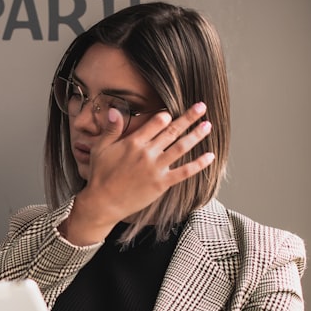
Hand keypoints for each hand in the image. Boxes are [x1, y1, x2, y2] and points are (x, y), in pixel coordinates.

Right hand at [61, 102, 214, 244]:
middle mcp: (147, 152)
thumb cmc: (100, 175)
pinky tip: (210, 157)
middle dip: (188, 117)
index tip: (172, 112)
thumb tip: (114, 110)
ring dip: (196, 136)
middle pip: (172, 131)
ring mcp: (156, 168)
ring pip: (181, 148)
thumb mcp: (100, 148)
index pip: (155, 123)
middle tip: (201, 107)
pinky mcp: (161, 183)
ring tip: (208, 126)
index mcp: (133, 142)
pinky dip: (198, 164)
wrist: (103, 203)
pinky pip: (184, 172)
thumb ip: (111, 129)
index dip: (166, 115)